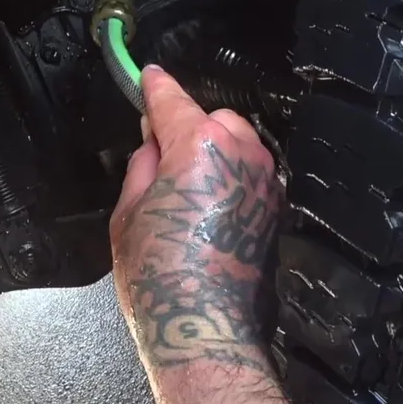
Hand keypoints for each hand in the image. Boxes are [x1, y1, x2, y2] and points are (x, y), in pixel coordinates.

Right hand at [110, 66, 279, 372]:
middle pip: (212, 119)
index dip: (154, 87)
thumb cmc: (163, 279)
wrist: (206, 326)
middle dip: (188, 131)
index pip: (172, 99)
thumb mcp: (127, 214)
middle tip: (158, 163)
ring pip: (237, 146)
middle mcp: (241, 155)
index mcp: (199, 145)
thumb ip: (142, 166)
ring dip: (212, 156)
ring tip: (182, 198)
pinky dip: (230, 182)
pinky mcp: (275, 209)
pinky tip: (206, 215)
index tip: (147, 76)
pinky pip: (250, 177)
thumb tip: (153, 145)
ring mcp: (265, 182)